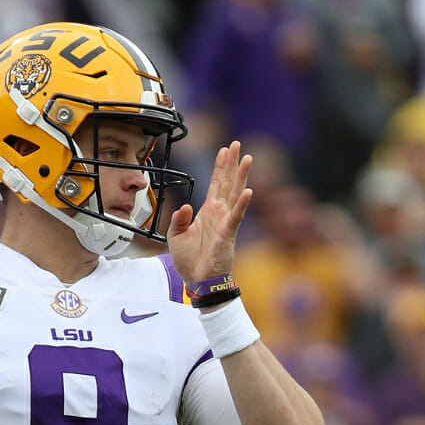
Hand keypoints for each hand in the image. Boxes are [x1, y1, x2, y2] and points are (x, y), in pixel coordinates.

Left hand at [167, 140, 252, 284]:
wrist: (197, 281)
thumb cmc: (190, 260)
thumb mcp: (175, 236)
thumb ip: (178, 218)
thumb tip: (186, 205)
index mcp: (208, 211)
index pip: (216, 184)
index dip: (220, 166)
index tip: (224, 150)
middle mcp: (219, 213)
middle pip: (228, 183)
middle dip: (232, 163)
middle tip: (237, 144)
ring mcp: (225, 222)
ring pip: (235, 194)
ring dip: (241, 176)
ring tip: (247, 158)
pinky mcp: (228, 234)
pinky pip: (236, 216)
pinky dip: (242, 204)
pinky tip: (248, 191)